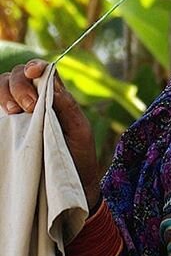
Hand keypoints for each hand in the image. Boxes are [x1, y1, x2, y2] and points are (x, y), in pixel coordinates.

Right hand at [0, 59, 99, 204]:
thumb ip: (66, 106)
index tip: (33, 73)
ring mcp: (19, 116)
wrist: (69, 188)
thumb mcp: (79, 131)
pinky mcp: (8, 131)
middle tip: (30, 107)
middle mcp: (35, 102)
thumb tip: (50, 81)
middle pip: (17, 76)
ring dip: (5, 92)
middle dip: (20, 84)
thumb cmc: (78, 158)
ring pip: (2, 87)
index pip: (41, 72)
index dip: (35, 67)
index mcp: (55, 98)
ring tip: (15, 112)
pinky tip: (3, 114)